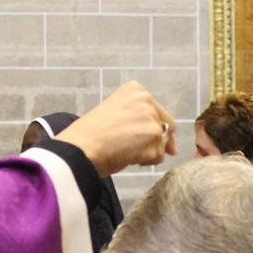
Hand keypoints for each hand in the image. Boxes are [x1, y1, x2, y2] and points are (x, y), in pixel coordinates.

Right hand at [57, 82, 176, 175]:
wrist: (81, 147)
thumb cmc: (91, 135)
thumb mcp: (115, 113)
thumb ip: (139, 119)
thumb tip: (172, 145)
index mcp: (135, 90)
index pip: (157, 112)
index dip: (148, 129)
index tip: (130, 135)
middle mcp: (146, 100)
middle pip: (164, 127)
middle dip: (151, 141)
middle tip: (127, 146)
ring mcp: (151, 117)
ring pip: (162, 143)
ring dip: (147, 152)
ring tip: (124, 150)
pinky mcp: (154, 135)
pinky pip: (158, 157)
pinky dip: (145, 162)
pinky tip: (127, 156)